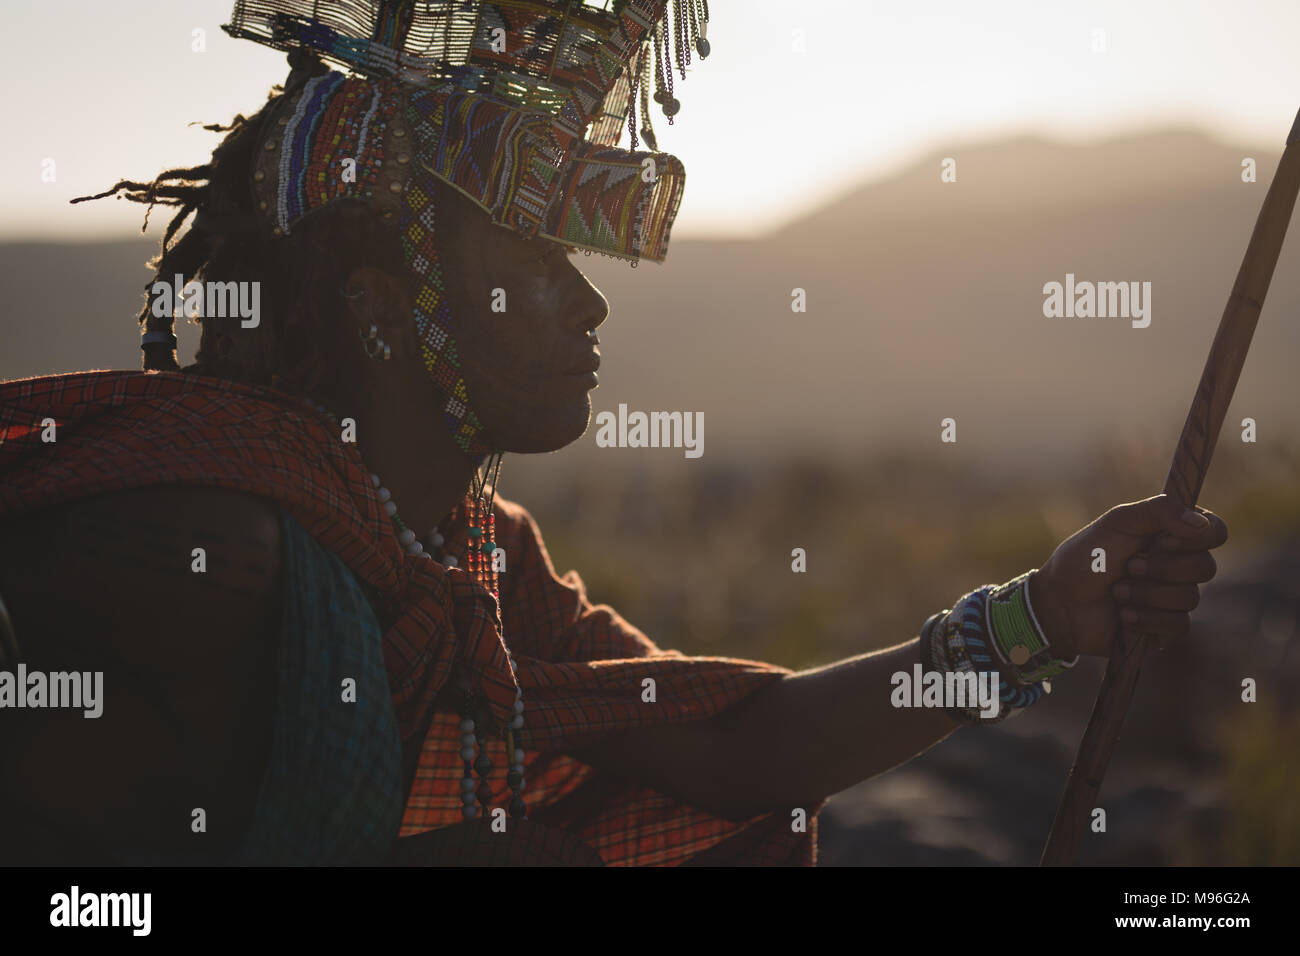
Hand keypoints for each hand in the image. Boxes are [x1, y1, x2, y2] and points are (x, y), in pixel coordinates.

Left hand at [1027, 493, 1227, 659]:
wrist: (1060, 602)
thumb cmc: (1085, 558)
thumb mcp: (1117, 522)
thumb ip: (1159, 511)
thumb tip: (1201, 522)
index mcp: (1172, 535)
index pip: (1215, 530)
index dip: (1196, 537)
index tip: (1161, 539)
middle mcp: (1178, 565)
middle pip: (1206, 566)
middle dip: (1162, 568)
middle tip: (1128, 566)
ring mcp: (1173, 597)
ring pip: (1190, 597)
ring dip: (1147, 593)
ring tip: (1117, 591)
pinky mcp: (1165, 627)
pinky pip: (1178, 625)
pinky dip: (1147, 618)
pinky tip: (1123, 615)